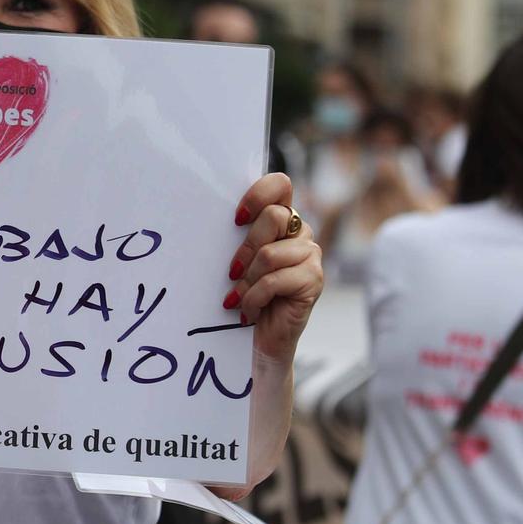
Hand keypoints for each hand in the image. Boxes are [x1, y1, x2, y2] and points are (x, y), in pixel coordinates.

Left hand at [226, 173, 323, 366]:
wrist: (262, 338)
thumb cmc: (245, 294)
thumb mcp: (239, 260)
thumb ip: (239, 235)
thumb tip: (208, 214)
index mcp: (282, 219)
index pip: (280, 185)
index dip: (258, 195)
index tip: (236, 219)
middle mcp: (300, 232)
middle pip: (274, 217)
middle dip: (246, 248)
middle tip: (232, 272)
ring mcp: (311, 255)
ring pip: (270, 254)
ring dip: (246, 281)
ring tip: (237, 299)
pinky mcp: (314, 279)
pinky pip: (274, 280)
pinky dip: (253, 298)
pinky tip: (248, 311)